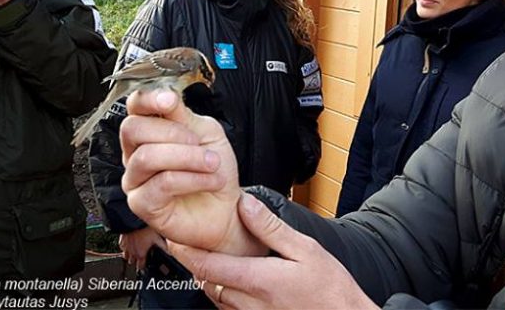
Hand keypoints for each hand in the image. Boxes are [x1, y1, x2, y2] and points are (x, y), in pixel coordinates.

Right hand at [118, 226, 167, 269]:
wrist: (134, 219)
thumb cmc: (146, 228)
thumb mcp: (158, 238)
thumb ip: (164, 247)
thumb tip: (170, 253)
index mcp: (140, 254)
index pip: (140, 267)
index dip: (143, 267)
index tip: (145, 265)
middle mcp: (132, 252)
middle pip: (132, 262)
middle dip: (136, 261)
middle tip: (141, 258)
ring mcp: (125, 246)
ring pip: (125, 256)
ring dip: (130, 255)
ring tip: (135, 252)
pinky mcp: (121, 240)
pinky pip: (122, 247)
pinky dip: (125, 247)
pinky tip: (130, 243)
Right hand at [120, 90, 260, 255]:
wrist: (226, 207)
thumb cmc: (214, 169)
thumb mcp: (206, 132)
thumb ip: (183, 115)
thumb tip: (166, 97)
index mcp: (149, 130)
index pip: (134, 106)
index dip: (148, 100)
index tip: (169, 101)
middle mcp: (135, 153)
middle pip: (133, 129)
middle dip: (173, 133)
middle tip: (201, 144)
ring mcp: (135, 179)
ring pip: (147, 157)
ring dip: (188, 158)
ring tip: (212, 164)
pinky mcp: (141, 204)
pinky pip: (161, 184)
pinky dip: (192, 179)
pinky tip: (211, 181)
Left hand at [169, 193, 377, 309]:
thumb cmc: (331, 289)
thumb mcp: (306, 249)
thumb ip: (270, 228)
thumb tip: (245, 204)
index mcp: (258, 280)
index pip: (208, 266)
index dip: (186, 251)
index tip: (174, 237)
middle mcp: (249, 304)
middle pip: (206, 282)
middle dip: (195, 262)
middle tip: (186, 242)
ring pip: (215, 297)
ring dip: (208, 278)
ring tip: (207, 257)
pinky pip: (229, 309)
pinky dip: (223, 293)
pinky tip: (232, 280)